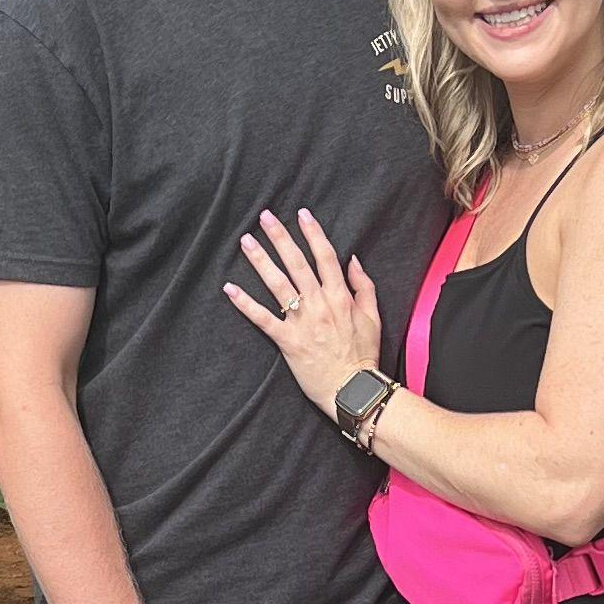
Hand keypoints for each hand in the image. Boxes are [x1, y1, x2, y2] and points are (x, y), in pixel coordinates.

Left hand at [223, 208, 383, 417]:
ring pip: (278, 284)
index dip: (313, 233)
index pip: (324, 256)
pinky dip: (245, 304)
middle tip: (264, 217)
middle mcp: (319, 304)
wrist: (352, 389)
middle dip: (280, 237)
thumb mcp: (373, 317)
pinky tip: (230, 288)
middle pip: (297, 263)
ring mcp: (302, 322)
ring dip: (260, 261)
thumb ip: (364, 286)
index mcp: (340, 296)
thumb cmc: (363, 355)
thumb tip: (352, 259)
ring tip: (245, 241)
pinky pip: (262, 319)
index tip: (302, 214)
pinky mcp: (287, 341)